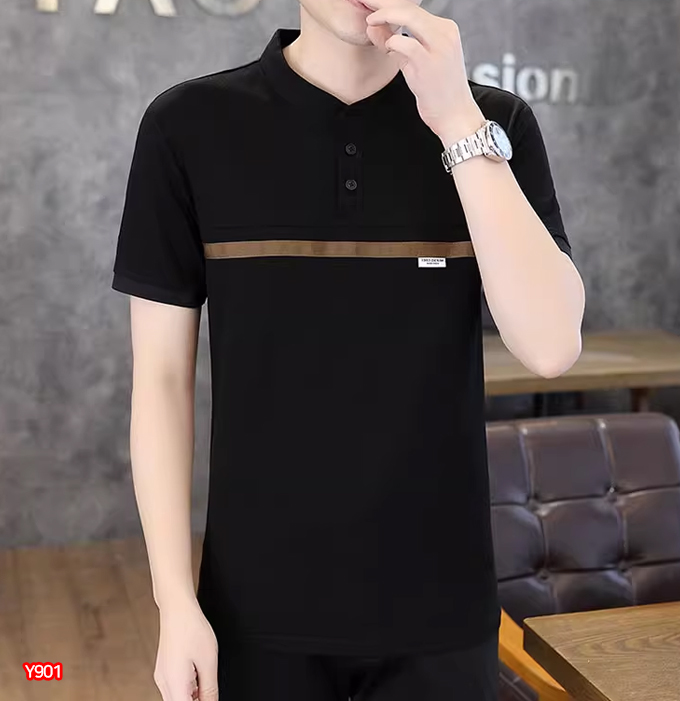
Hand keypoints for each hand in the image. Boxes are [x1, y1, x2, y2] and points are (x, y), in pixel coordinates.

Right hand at [154, 597, 218, 700]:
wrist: (177, 608)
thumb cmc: (192, 628)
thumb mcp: (209, 661)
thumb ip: (210, 689)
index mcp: (174, 685)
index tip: (210, 698)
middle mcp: (164, 684)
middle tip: (209, 689)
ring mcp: (162, 677)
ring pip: (177, 698)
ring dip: (193, 696)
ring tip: (205, 678)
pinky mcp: (164, 670)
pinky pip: (175, 688)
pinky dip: (188, 689)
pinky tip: (198, 675)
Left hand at [363, 0, 484, 145]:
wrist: (455, 115)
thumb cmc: (438, 92)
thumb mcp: (420, 62)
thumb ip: (399, 44)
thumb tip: (375, 28)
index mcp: (446, 29)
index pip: (414, 8)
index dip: (390, 5)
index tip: (373, 6)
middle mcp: (445, 33)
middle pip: (409, 7)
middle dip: (383, 5)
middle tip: (366, 5)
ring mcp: (439, 47)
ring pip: (408, 17)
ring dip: (385, 16)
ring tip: (370, 22)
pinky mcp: (429, 63)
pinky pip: (404, 43)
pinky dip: (391, 43)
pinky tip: (388, 49)